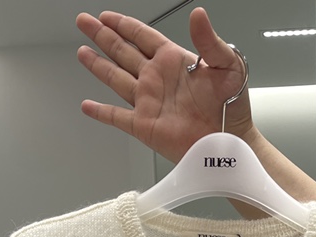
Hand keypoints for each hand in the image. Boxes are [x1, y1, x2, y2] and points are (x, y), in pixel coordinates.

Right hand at [75, 7, 256, 162]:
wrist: (229, 142)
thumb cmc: (233, 106)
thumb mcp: (228, 64)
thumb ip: (209, 40)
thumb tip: (198, 15)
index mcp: (173, 60)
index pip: (142, 36)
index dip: (124, 25)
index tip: (107, 16)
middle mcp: (157, 79)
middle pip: (122, 51)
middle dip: (102, 36)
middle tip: (84, 22)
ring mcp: (149, 102)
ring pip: (116, 78)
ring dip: (98, 65)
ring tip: (82, 52)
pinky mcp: (145, 126)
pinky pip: (117, 117)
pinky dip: (101, 112)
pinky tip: (88, 106)